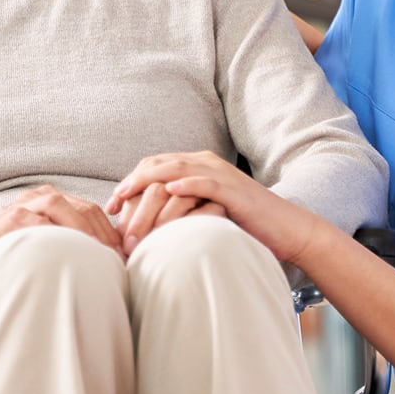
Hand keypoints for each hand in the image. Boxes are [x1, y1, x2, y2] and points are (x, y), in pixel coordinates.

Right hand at [0, 185, 122, 284]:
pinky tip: (68, 255)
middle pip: (82, 208)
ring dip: (84, 232)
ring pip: (61, 208)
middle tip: (119, 260)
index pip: (92, 211)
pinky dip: (54, 237)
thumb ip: (69, 243)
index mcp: (52, 201)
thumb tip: (110, 263)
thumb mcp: (43, 242)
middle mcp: (39, 198)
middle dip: (104, 233)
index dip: (111, 232)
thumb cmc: (9, 252)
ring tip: (100, 255)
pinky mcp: (8, 220)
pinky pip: (36, 224)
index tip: (126, 256)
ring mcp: (23, 206)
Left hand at [107, 151, 326, 264]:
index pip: (153, 167)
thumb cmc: (243, 227)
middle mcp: (205, 163)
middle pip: (157, 164)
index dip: (129, 183)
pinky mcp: (233, 189)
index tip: (110, 207)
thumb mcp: (204, 216)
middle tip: (112, 204)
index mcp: (196, 167)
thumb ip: (179, 213)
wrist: (284, 229)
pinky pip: (205, 182)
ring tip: (127, 197)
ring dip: (148, 185)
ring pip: (175, 170)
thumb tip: (147, 229)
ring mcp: (219, 174)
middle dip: (131, 183)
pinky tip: (169, 191)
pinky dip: (186, 183)